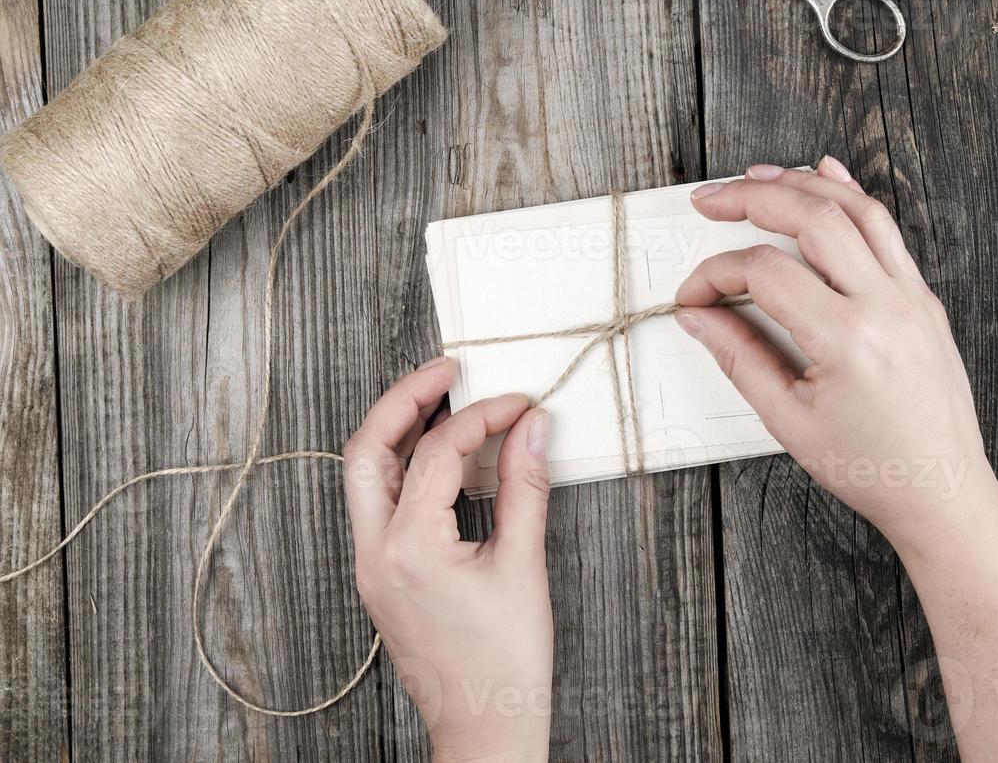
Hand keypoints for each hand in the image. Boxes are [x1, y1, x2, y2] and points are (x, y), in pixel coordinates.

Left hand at [344, 357, 552, 762]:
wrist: (483, 728)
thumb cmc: (505, 663)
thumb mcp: (523, 566)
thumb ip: (524, 487)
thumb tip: (531, 429)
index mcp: (409, 549)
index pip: (438, 452)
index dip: (482, 416)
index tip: (519, 405)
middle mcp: (376, 553)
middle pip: (367, 449)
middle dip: (404, 399)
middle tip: (446, 370)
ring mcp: (371, 566)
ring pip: (364, 474)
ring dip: (398, 430)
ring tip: (441, 400)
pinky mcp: (381, 575)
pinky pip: (379, 502)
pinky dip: (404, 467)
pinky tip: (439, 456)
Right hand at [674, 158, 997, 546]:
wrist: (942, 493)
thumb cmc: (872, 466)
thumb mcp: (788, 421)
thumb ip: (738, 358)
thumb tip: (698, 318)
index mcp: (848, 339)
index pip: (765, 273)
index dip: (716, 275)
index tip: (693, 295)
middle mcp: (886, 305)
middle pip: (811, 217)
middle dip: (750, 198)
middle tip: (710, 198)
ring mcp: (911, 296)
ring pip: (855, 209)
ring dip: (801, 183)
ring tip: (756, 176)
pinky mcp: (922, 299)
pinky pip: (887, 230)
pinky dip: (852, 197)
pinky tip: (827, 176)